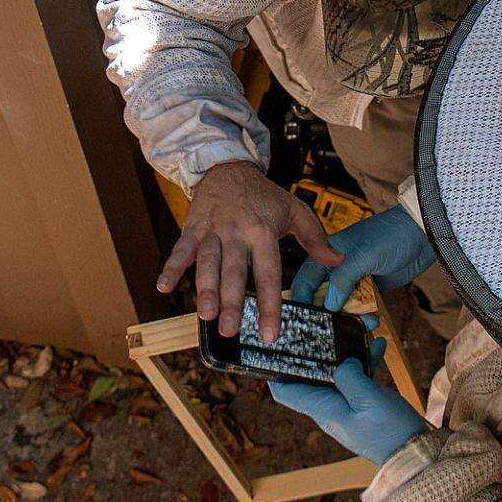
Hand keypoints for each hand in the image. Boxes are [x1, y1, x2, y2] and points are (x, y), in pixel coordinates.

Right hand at [157, 160, 340, 343]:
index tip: (270, 334)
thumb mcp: (294, 210)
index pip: (268, 274)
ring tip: (203, 314)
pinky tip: (163, 287)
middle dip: (230, 302)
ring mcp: (212, 231)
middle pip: (234, 272)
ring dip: (204, 289)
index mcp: (263, 233)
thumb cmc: (263, 195)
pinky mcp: (192, 229)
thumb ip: (315, 238)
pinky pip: (181, 250)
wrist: (228, 168)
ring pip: (207, 264)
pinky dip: (171, 267)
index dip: (269, 305)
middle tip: (229, 329)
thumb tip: (338, 260)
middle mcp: (236, 233)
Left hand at [271, 332, 425, 463]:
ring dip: (345, 353)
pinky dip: (364, 363)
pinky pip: (357, 381)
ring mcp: (346, 408)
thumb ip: (348, 376)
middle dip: (318, 350)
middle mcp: (329, 409)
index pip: (284, 391)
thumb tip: (341, 362)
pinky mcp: (363, 408)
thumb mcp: (368, 398)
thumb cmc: (389, 430)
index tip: (275, 346)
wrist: (415, 455)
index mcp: (322, 409)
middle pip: (311, 376)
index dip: (275, 370)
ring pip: (337, 374)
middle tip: (324, 325)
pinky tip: (378, 346)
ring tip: (359, 330)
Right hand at [289, 206, 433, 311]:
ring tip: (362, 323)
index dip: (303, 299)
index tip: (305, 319)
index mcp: (328, 254)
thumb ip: (343, 280)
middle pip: (323, 297)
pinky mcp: (371, 289)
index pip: (306, 281)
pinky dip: (364, 315)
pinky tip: (372, 319)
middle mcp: (337, 268)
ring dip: (349, 317)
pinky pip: (361, 307)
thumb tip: (329, 305)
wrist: (423, 234)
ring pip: (343, 305)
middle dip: (328, 313)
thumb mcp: (364, 256)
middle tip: (335, 328)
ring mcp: (355, 279)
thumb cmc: (391, 235)